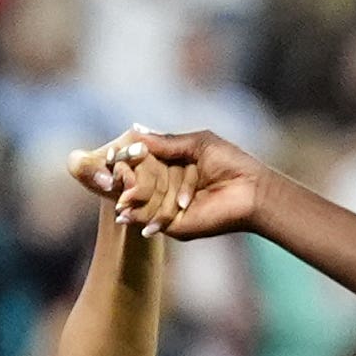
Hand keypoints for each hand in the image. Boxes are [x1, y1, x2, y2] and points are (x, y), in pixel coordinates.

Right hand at [80, 130, 265, 240]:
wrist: (251, 191)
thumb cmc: (231, 163)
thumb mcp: (196, 144)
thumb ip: (166, 142)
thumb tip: (134, 130)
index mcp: (174, 166)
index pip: (143, 162)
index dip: (127, 158)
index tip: (110, 152)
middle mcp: (169, 187)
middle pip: (137, 182)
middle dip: (122, 178)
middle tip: (105, 172)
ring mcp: (169, 206)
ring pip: (140, 201)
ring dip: (126, 197)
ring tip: (109, 190)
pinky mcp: (173, 225)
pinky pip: (150, 220)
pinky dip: (137, 216)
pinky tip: (123, 212)